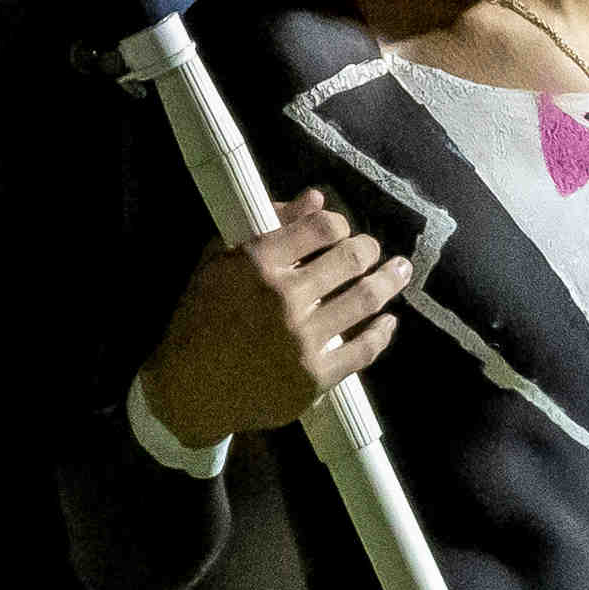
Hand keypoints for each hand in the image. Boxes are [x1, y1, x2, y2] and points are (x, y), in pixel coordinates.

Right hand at [143, 193, 413, 451]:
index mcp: (257, 263)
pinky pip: (364, 350)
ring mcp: (303, 340)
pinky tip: (388, 321)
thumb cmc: (201, 320)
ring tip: (399, 271)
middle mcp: (284, 298)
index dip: (337, 224)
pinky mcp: (315, 378)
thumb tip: (317, 198)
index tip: (338, 230)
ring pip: (365, 299)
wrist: (189, 391)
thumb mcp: (220, 264)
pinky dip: (382, 332)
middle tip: (371, 249)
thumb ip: (267, 227)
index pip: (321, 227)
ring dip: (389, 279)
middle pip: (351, 258)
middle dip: (368, 248)